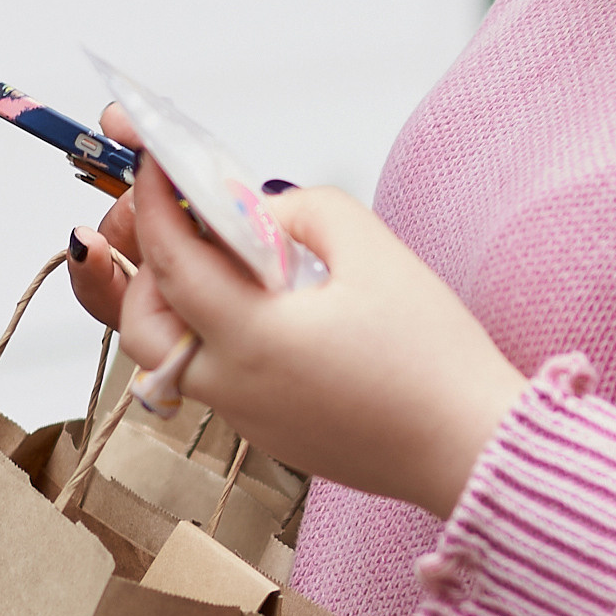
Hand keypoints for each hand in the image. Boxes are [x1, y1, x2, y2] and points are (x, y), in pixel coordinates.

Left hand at [104, 149, 524, 520]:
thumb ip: (308, 212)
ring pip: (173, 360)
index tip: (153, 166)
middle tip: (177, 226)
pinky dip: (218, 337)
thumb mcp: (377, 254)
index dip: (153, 205)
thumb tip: (267, 211)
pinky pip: (220, 380)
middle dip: (143, 270)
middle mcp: (235, 387)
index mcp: (252, 339)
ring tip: (222, 266)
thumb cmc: (434, 362)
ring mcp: (251, 419)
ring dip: (177, 307)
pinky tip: (268, 310)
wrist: (471, 449)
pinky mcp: (275, 435)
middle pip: (143, 328)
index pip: (170, 260)